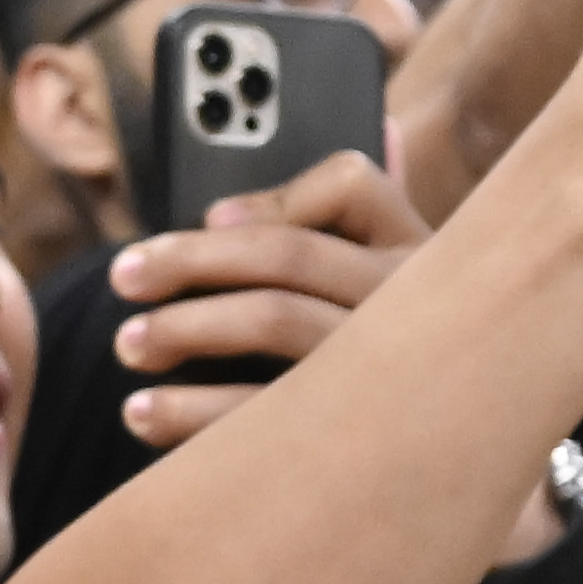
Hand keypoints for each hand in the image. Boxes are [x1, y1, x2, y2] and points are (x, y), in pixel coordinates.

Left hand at [104, 150, 427, 446]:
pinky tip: (144, 413)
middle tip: (125, 275)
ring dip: (183, 328)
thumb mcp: (411, 283)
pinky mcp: (351, 441)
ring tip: (129, 343)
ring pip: (273, 321)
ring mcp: (387, 372)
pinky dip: (190, 413)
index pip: (352, 184)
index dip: (270, 195)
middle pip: (288, 254)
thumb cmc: (412, 360)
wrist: (457, 460)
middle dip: (192, 259)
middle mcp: (410, 301)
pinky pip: (260, 414)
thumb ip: (383, 219)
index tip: (208, 216)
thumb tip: (377, 123)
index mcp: (420, 250)